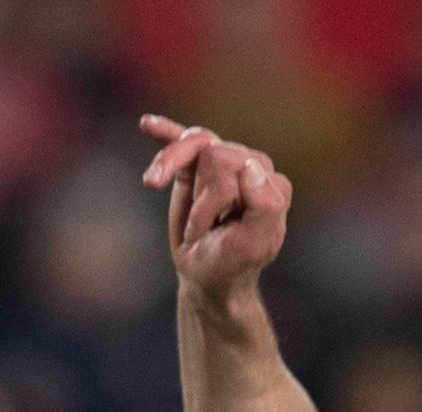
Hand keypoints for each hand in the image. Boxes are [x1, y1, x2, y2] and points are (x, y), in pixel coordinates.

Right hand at [139, 115, 290, 299]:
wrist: (206, 275)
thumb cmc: (232, 264)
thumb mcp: (252, 244)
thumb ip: (265, 206)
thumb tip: (251, 165)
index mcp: (273, 185)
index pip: (239, 167)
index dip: (216, 200)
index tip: (218, 231)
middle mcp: (254, 167)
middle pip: (215, 154)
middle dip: (201, 196)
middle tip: (205, 228)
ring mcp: (226, 163)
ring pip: (195, 143)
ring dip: (178, 178)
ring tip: (182, 210)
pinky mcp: (198, 164)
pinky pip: (183, 137)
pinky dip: (166, 131)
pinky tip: (148, 125)